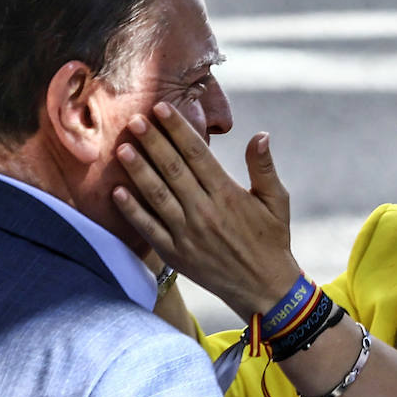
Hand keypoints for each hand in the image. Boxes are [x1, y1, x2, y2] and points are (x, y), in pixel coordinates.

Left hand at [113, 101, 301, 318]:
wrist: (264, 288)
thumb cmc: (272, 240)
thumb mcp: (278, 201)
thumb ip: (264, 168)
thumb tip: (261, 135)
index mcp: (228, 194)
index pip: (197, 154)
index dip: (178, 129)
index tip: (161, 108)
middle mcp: (205, 211)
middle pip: (172, 169)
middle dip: (152, 142)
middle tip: (133, 119)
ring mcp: (187, 234)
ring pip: (157, 195)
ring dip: (138, 170)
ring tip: (122, 148)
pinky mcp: (176, 253)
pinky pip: (149, 228)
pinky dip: (132, 210)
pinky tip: (117, 191)